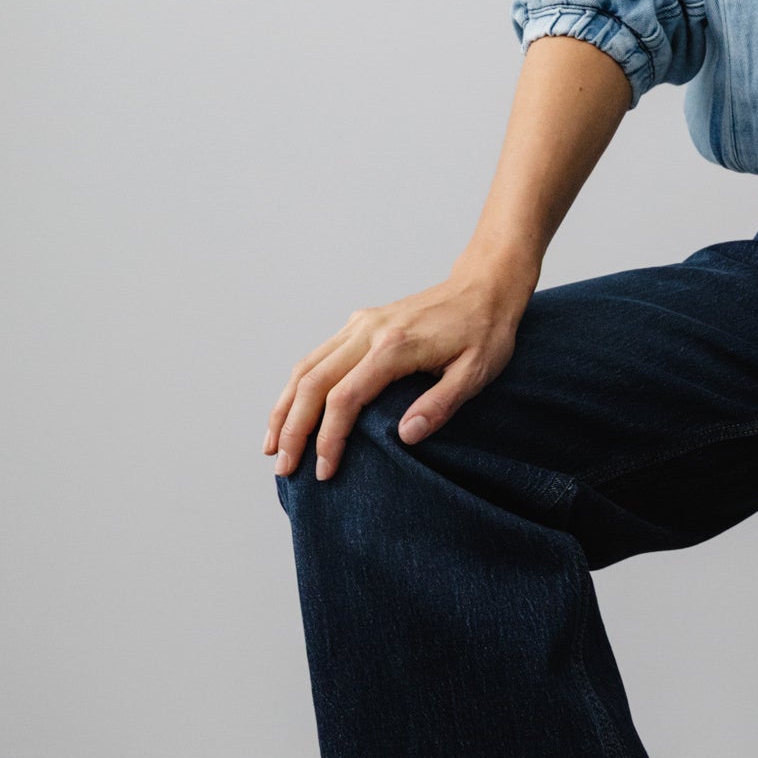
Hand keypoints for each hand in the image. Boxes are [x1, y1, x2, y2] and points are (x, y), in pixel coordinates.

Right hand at [265, 258, 534, 482]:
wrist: (483, 286)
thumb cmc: (485, 331)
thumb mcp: (477, 372)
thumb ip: (441, 404)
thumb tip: (405, 436)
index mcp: (395, 346)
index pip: (345, 398)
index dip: (329, 437)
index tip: (324, 470)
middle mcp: (369, 331)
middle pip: (313, 383)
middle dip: (294, 429)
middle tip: (285, 469)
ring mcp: (360, 324)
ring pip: (306, 367)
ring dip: (285, 408)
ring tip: (273, 445)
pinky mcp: (360, 323)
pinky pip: (317, 356)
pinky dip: (297, 386)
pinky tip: (291, 410)